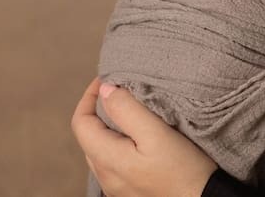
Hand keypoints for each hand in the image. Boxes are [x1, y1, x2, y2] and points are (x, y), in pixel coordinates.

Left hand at [71, 77, 217, 196]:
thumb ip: (127, 110)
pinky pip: (114, 162)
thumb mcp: (157, 133)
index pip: (80, 123)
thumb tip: (105, 90)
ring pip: (100, 150)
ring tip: (132, 112)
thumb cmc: (184, 170)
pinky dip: (119, 143)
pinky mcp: (129, 191)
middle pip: (89, 136)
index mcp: (107, 160)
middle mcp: (106, 177)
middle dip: (99, 110)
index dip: (89, 96)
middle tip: (122, 91)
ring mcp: (116, 187)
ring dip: (109, 127)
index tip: (108, 79)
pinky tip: (139, 139)